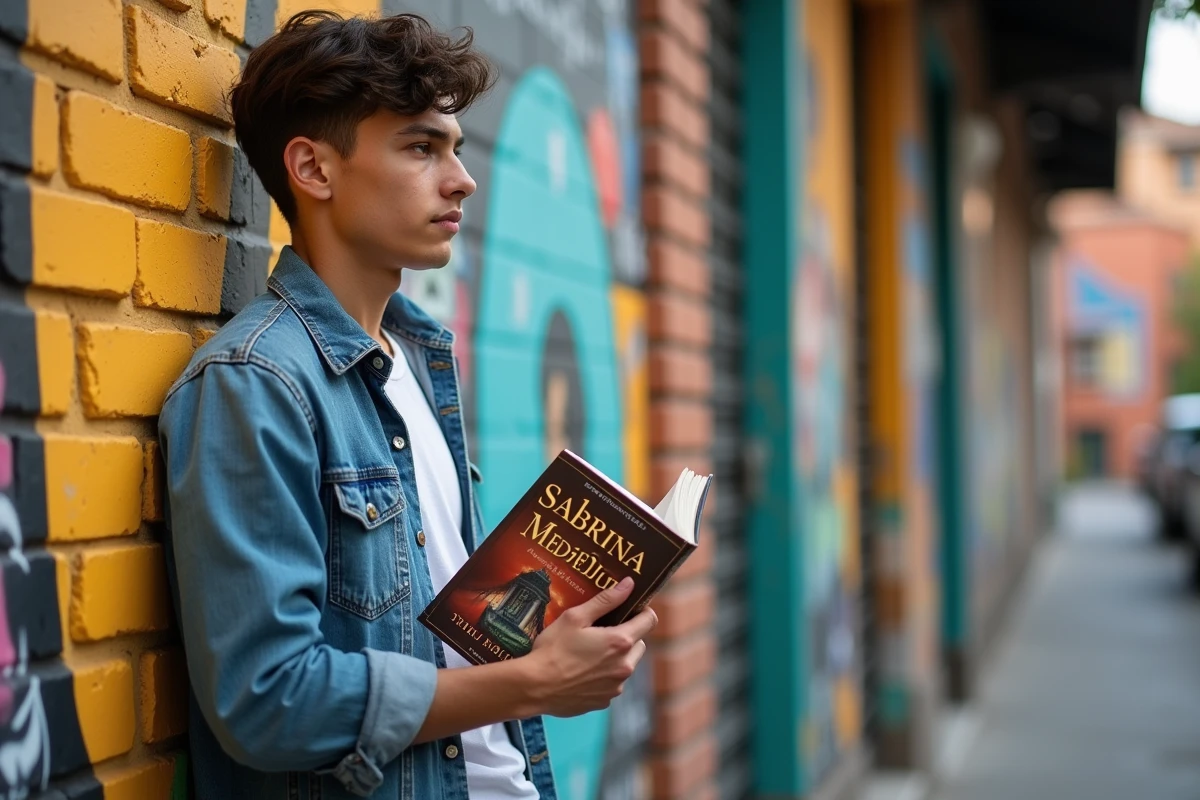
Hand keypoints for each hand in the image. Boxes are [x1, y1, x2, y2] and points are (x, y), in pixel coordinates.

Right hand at [526, 577, 657, 717]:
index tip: (629, 609)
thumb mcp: (575, 617)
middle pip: (640, 644)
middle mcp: (624, 666)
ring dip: (616, 657)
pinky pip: (612, 683)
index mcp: (620, 642)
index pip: (650, 621)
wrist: (534, 687)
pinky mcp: (604, 701)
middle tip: (602, 632)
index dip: (642, 611)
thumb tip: (628, 584)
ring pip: (626, 665)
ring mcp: (616, 687)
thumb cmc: (553, 649)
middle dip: (627, 635)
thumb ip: (606, 600)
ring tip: (589, 653)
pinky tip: (582, 672)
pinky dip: (604, 676)